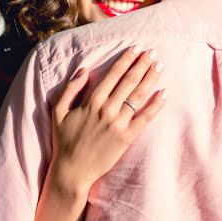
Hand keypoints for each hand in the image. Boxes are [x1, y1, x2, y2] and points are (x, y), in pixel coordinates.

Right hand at [47, 46, 165, 196]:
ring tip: (159, 66)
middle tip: (153, 52)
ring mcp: (118, 123)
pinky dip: (155, 105)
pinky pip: (145, 118)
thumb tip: (84, 70)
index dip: (125, 61)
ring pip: (138, 96)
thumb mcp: (58, 111)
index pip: (112, 75)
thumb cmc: (64, 141)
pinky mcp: (127, 137)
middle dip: (142, 65)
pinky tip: (164, 93)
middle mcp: (106, 110)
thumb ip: (70, 89)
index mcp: (90, 102)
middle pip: (128, 82)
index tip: (136, 49)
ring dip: (150, 78)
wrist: (72, 170)